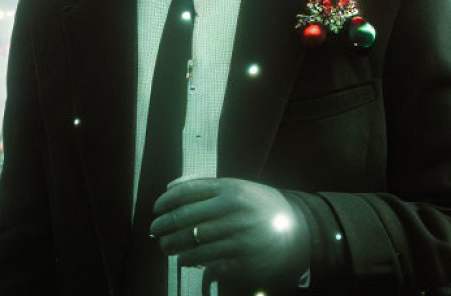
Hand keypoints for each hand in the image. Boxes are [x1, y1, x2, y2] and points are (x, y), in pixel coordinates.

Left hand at [150, 177, 309, 286]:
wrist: (296, 230)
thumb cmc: (259, 208)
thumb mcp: (239, 189)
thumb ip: (208, 188)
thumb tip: (170, 189)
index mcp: (230, 189)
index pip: (188, 192)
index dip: (166, 201)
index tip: (155, 209)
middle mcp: (233, 210)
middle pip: (186, 218)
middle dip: (164, 226)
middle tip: (154, 231)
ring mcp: (238, 235)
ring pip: (193, 243)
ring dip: (174, 246)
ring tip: (166, 247)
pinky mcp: (242, 258)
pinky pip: (208, 262)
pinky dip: (191, 262)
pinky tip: (185, 260)